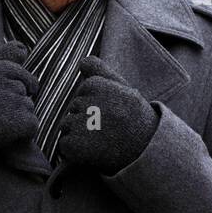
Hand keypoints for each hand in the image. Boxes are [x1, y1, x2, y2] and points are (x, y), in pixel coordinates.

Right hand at [0, 41, 40, 150]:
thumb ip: (1, 61)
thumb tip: (23, 46)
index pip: (21, 75)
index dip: (16, 88)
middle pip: (26, 91)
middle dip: (15, 103)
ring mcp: (0, 107)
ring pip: (30, 107)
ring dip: (18, 118)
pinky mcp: (10, 126)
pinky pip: (33, 125)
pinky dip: (24, 132)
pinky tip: (4, 135)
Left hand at [56, 56, 157, 173]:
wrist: (147, 150)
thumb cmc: (135, 118)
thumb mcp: (123, 89)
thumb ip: (101, 72)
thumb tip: (81, 60)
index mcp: (95, 84)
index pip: (82, 92)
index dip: (96, 104)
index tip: (113, 112)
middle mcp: (86, 102)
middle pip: (73, 109)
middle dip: (86, 119)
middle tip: (110, 128)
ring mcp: (79, 124)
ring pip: (66, 126)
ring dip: (79, 134)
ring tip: (103, 140)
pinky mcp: (74, 145)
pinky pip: (64, 145)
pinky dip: (75, 151)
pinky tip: (95, 151)